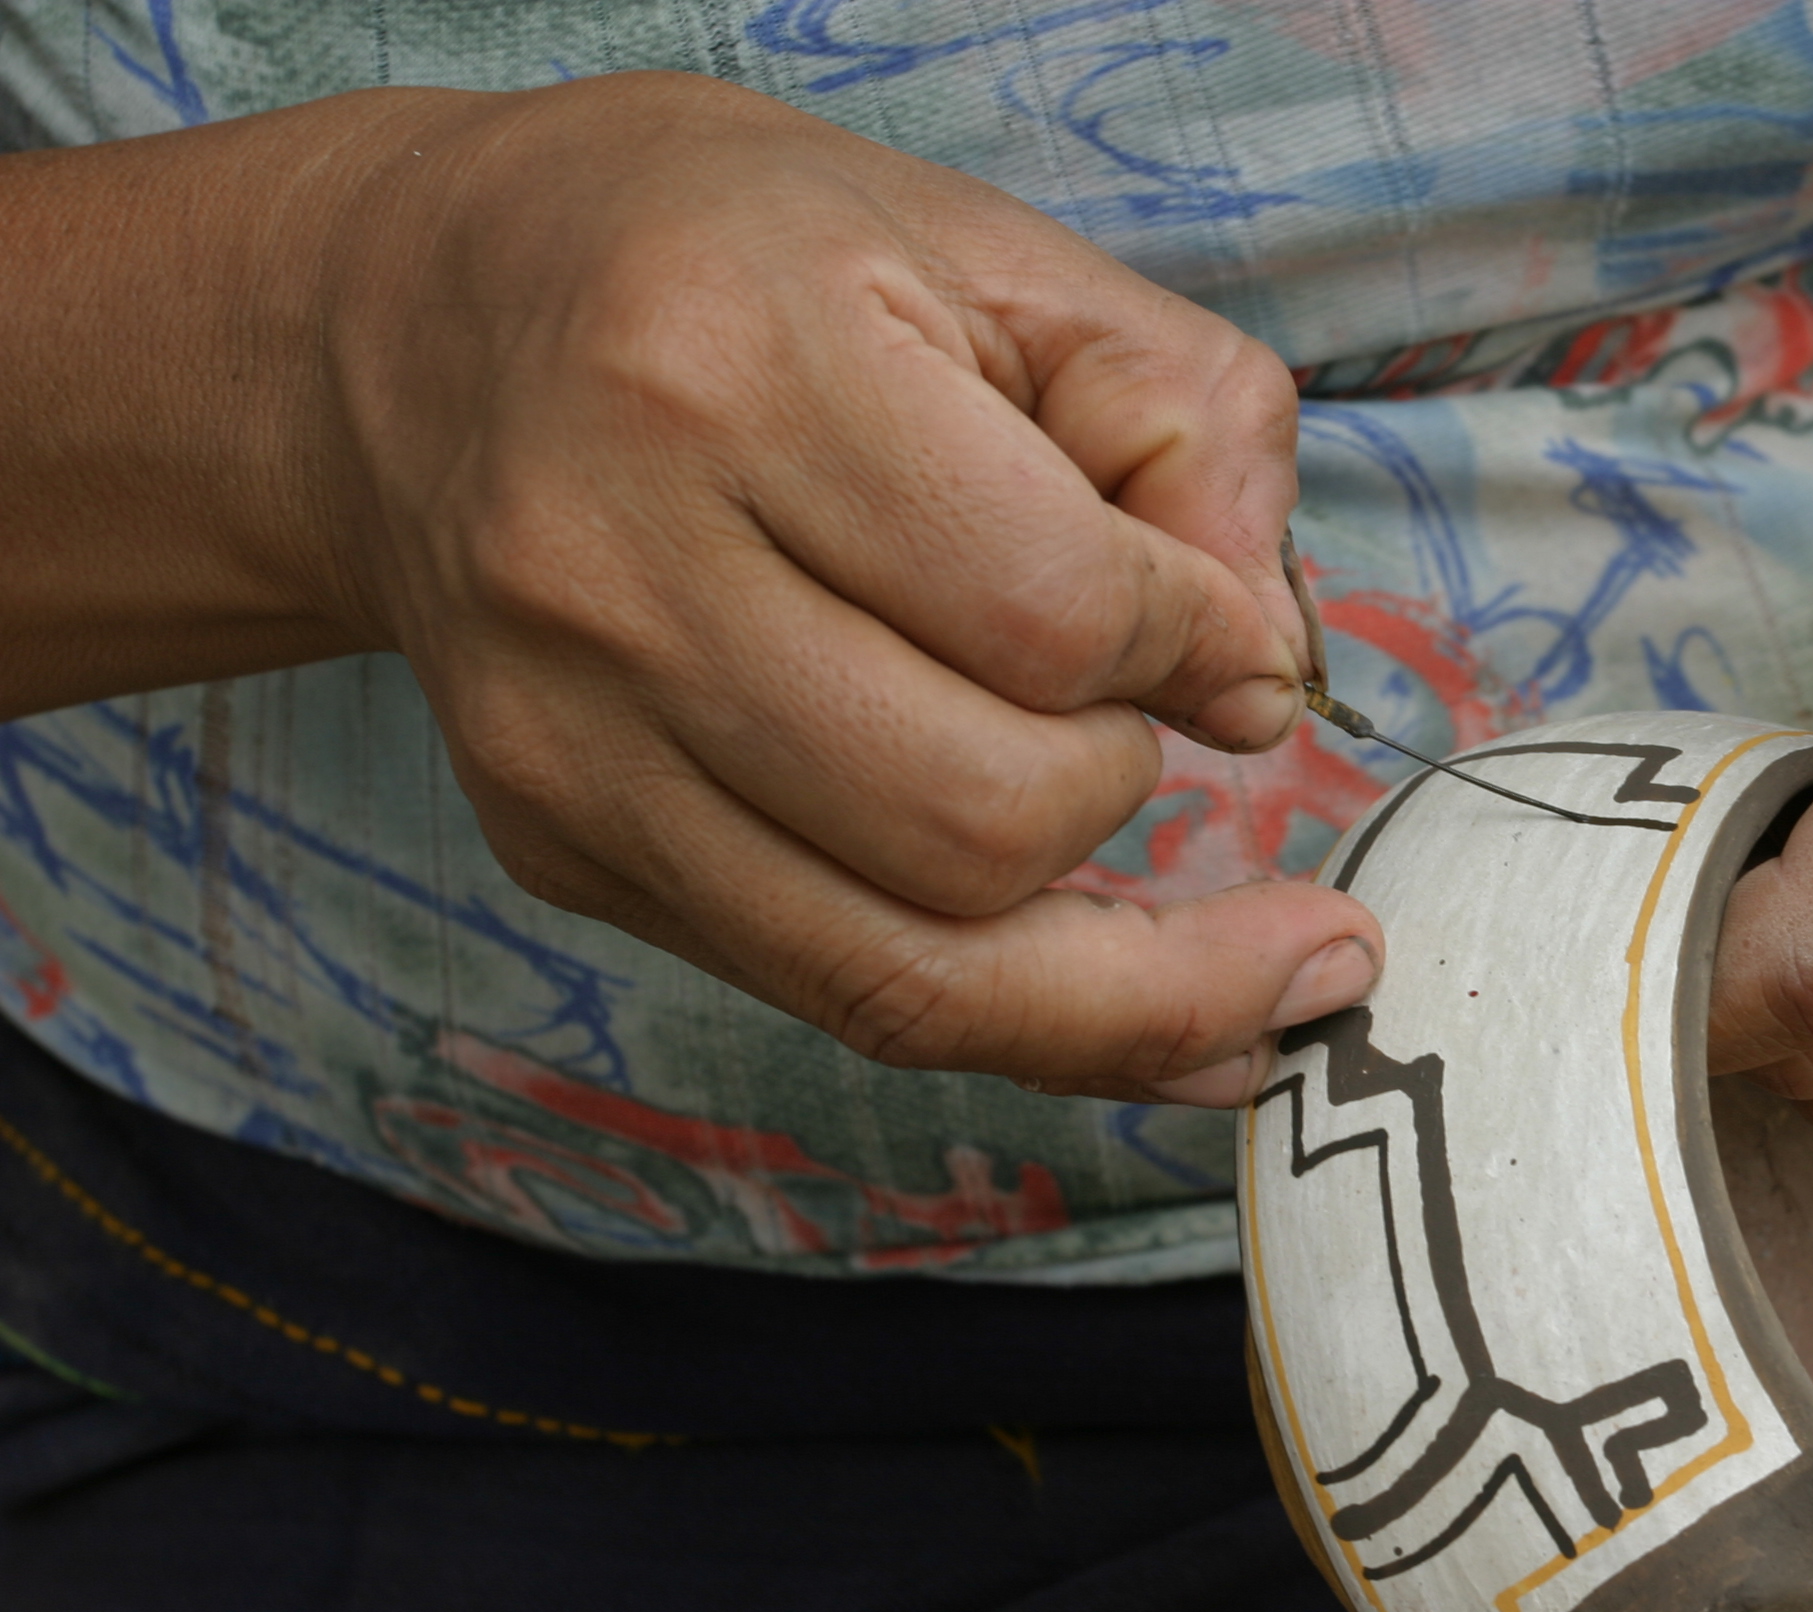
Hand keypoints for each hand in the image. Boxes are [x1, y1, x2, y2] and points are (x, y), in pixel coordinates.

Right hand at [311, 75, 1377, 1104]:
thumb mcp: (1003, 262)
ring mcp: (569, 743)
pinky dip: (1031, 1027)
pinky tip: (1158, 1009)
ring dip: (1113, 961)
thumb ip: (1190, 439)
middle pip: (982, 822)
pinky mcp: (561, 849)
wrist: (429, 322)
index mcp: (729, 370)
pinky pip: (843, 1003)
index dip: (1199, 646)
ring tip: (1210, 904)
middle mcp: (616, 575)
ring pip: (916, 973)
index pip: (1052, 613)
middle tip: (1147, 713)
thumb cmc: (749, 272)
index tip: (1227, 635)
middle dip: (1129, 790)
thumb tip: (1262, 683)